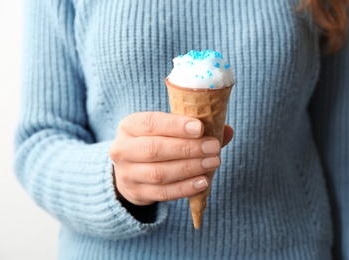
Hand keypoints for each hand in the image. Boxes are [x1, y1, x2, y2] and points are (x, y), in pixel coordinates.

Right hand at [110, 112, 233, 205]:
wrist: (130, 169)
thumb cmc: (156, 142)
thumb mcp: (167, 130)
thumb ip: (195, 129)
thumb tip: (227, 131)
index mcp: (129, 126)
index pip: (151, 123)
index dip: (176, 126)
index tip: (200, 128)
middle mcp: (122, 149)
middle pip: (154, 149)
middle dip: (187, 148)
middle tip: (214, 147)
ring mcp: (126, 174)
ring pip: (159, 173)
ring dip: (189, 168)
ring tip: (213, 163)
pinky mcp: (136, 193)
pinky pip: (163, 193)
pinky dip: (185, 188)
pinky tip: (203, 182)